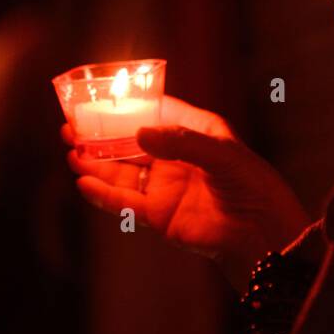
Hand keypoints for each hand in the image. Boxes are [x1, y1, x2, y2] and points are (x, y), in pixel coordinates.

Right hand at [63, 95, 310, 289]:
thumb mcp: (222, 153)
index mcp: (194, 133)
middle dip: (100, 135)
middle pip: (130, 143)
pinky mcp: (159, 215)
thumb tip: (139, 134)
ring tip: (70, 152)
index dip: (127, 106)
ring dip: (95, 163)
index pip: (155, 112)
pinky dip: (103, 194)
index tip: (97, 98)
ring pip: (121, 173)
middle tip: (71, 126)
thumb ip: (180, 142)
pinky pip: (125, 203)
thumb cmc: (253, 186)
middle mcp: (175, 158)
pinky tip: (83, 182)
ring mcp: (165, 187)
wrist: (263, 235)